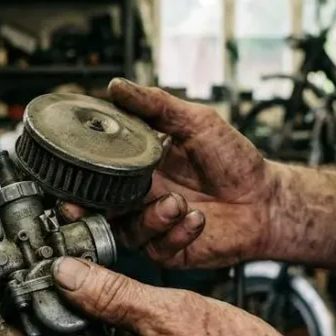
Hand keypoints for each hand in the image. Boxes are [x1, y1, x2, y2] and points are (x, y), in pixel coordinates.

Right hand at [60, 78, 273, 268]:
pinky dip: (176, 233)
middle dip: (91, 209)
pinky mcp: (170, 249)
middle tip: (95, 206)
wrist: (267, 198)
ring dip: (151, 217)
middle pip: (100, 208)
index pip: (97, 174)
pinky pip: (157, 248)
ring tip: (178, 203)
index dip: (78, 179)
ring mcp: (154, 225)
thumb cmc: (236, 160)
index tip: (68, 181)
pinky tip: (197, 218)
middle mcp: (141, 198)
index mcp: (139, 167)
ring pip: (128, 229)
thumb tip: (117, 86)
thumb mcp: (196, 121)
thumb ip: (156, 105)